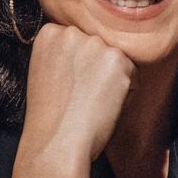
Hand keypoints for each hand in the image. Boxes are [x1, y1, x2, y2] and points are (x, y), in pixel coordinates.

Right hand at [20, 23, 134, 167]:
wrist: (57, 144)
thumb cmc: (50, 117)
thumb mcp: (45, 72)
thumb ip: (63, 54)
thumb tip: (90, 51)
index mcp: (50, 33)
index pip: (78, 40)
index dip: (77, 65)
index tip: (68, 85)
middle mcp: (72, 32)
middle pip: (99, 46)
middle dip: (96, 69)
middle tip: (80, 96)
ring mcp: (96, 45)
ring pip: (117, 60)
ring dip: (112, 80)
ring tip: (90, 102)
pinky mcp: (118, 61)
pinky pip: (133, 75)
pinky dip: (125, 94)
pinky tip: (103, 107)